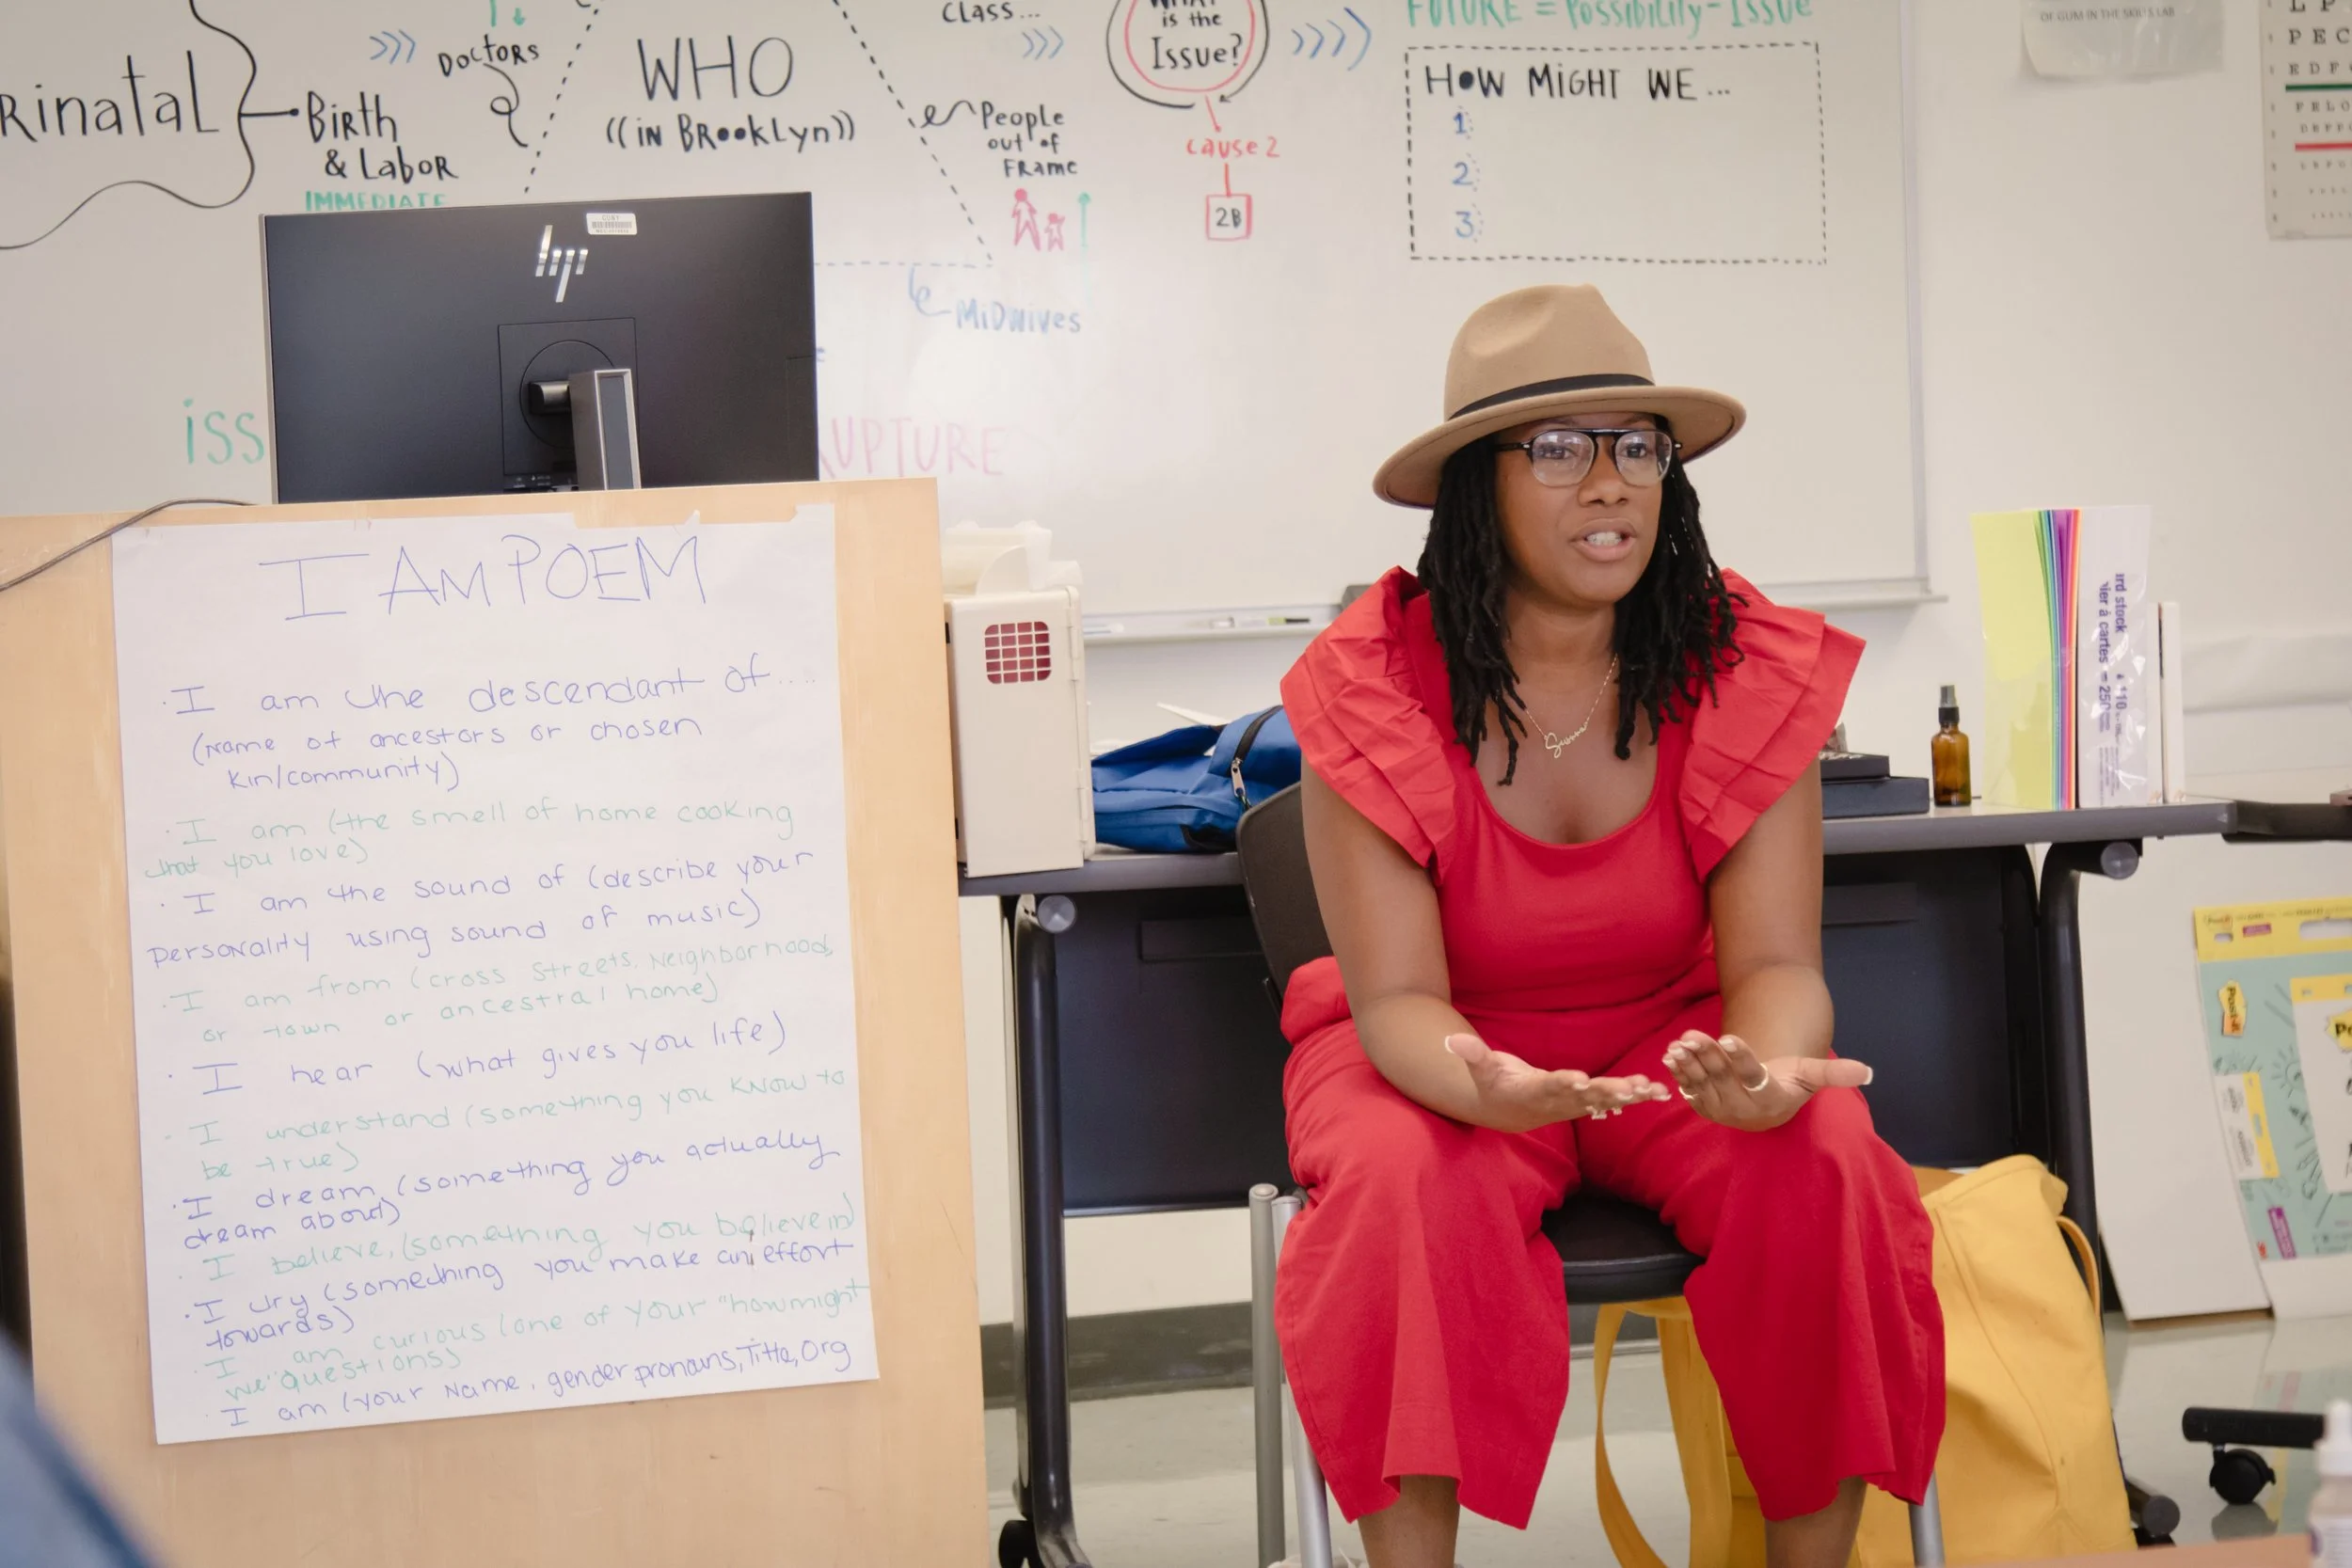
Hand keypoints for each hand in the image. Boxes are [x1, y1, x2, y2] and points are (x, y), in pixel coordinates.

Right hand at [1445, 1033, 1670, 1133]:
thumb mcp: (1480, 1070)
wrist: (1504, 1111)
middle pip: (1584, 1098)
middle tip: (1631, 1088)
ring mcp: (1572, 1105)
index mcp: (1531, 1093)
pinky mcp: (1584, 1102)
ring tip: (1654, 1090)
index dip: (1564, 1084)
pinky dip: (1634, 1095)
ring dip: (1629, 1096)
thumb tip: (1452, 1040)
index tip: (1580, 1080)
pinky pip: (1612, 1100)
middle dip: (1608, 1093)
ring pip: (1604, 1101)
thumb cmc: (1492, 1084)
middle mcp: (1556, 1103)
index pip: (1549, 1088)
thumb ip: (1471, 1055)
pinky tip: (1660, 1092)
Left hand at [1661, 1030, 1871, 1131]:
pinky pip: (1689, 1089)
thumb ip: (1834, 1073)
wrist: (1765, 1104)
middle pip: (1724, 1080)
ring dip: (1689, 1064)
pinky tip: (1669, 1055)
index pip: (1755, 1077)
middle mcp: (1744, 1110)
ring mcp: (1721, 1110)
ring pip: (1703, 1084)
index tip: (1729, 1038)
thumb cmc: (1789, 1082)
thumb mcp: (1810, 1075)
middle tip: (1694, 1035)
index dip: (1741, 1059)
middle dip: (1708, 1056)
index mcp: (1770, 1099)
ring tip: (1679, 1043)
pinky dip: (1679, 1073)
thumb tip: (1869, 1071)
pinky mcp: (1704, 1107)